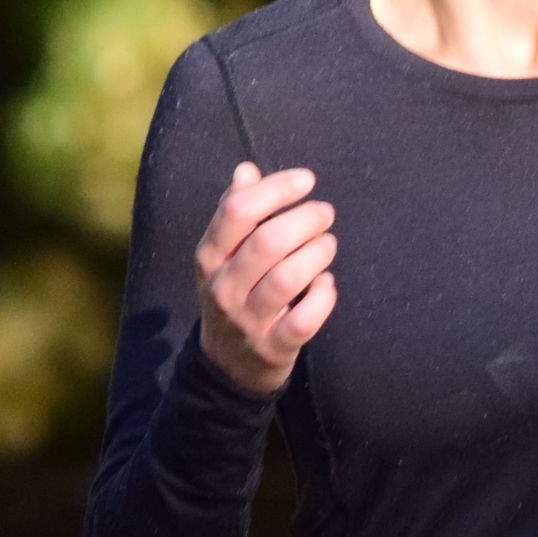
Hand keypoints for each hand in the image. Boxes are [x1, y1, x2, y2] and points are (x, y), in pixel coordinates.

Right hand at [195, 160, 337, 395]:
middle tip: (325, 213)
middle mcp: (224, 287)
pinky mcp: (274, 347)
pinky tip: (327, 284)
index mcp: (209, 257)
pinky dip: (323, 297)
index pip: (237, 211)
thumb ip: (234, 212)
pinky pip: (304, 320)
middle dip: (306, 220)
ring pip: (287, 278)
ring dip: (317, 254)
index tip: (306, 180)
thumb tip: (246, 170)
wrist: (228, 365)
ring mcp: (248, 320)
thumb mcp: (223, 255)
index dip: (276, 189)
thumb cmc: (234, 294)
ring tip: (328, 244)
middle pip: (267, 242)